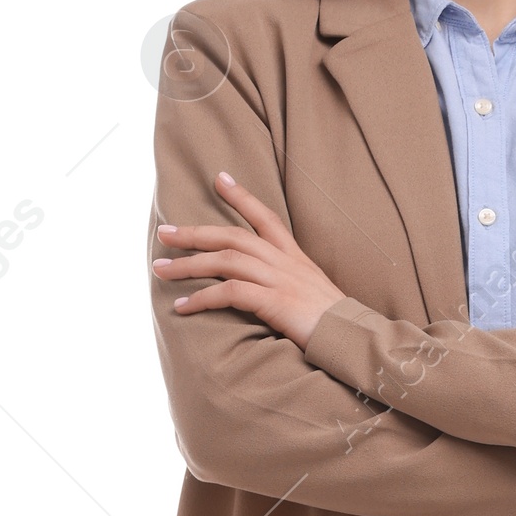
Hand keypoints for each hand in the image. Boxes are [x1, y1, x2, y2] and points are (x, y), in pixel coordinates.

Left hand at [153, 173, 344, 348]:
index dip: (242, 197)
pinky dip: (202, 298)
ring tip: (160, 270)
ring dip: (188, 265)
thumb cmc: (335, 324)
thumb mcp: (314, 293)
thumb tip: (269, 288)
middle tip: (165, 233)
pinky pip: (229, 293)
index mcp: (295, 257)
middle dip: (195, 233)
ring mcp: (279, 279)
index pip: (265, 217)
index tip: (219, 178)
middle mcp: (285, 262)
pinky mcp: (274, 301)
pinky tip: (182, 307)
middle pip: (232, 236)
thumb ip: (291, 283)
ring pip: (224, 260)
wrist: (355, 338)